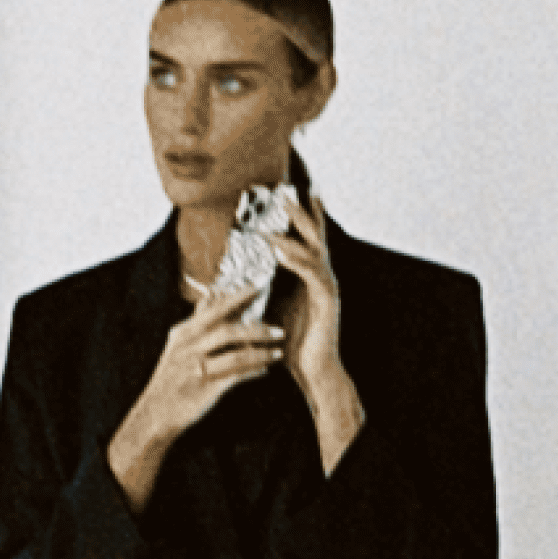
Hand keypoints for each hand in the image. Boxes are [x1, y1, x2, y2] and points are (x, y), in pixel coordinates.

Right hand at [109, 287, 283, 504]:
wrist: (155, 413)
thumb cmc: (172, 377)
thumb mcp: (179, 344)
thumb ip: (198, 319)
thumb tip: (212, 294)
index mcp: (184, 332)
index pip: (216, 309)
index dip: (239, 296)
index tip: (260, 285)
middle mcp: (189, 347)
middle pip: (229, 330)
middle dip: (258, 328)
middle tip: (279, 329)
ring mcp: (196, 367)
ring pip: (237, 354)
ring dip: (261, 352)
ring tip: (277, 351)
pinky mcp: (205, 387)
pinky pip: (237, 376)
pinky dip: (253, 371)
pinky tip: (264, 370)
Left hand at [267, 196, 349, 404]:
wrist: (310, 370)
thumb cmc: (288, 341)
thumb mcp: (267, 308)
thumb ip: (257, 288)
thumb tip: (230, 274)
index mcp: (307, 274)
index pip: (303, 237)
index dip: (298, 214)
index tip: (286, 190)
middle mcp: (319, 275)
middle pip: (313, 234)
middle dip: (302, 210)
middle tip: (289, 188)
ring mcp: (325, 286)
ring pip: (314, 248)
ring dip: (297, 229)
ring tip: (285, 210)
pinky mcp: (327, 301)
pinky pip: (313, 275)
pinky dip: (298, 260)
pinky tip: (283, 250)